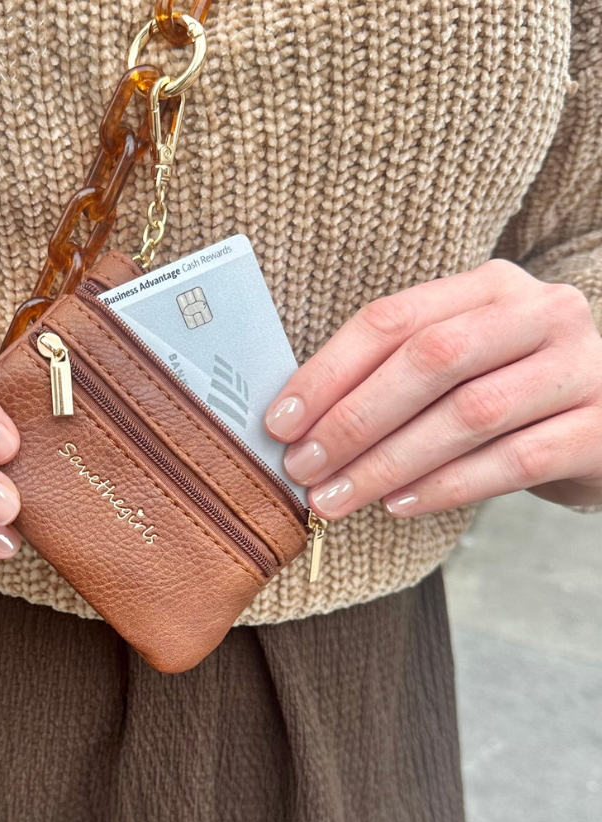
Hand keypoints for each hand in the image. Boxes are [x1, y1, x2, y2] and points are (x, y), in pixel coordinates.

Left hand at [263, 259, 601, 519]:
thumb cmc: (507, 398)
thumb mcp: (458, 367)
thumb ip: (392, 377)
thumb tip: (298, 426)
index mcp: (489, 287)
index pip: (394, 319)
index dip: (328, 372)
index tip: (280, 423)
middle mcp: (540, 313)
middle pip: (431, 359)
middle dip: (354, 420)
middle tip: (303, 468)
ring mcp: (579, 367)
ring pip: (469, 413)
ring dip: (388, 462)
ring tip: (336, 498)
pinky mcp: (601, 427)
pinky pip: (514, 460)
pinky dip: (447, 486)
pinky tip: (400, 505)